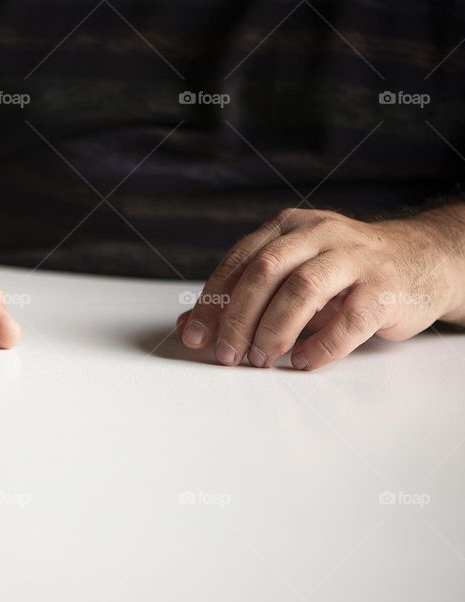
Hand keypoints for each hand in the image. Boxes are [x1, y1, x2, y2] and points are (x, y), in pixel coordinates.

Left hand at [176, 208, 459, 369]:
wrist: (423, 260)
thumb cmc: (345, 273)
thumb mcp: (290, 274)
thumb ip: (241, 298)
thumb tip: (188, 329)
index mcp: (289, 227)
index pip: (240, 261)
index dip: (213, 301)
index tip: (195, 337)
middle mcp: (320, 234)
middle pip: (264, 271)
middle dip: (238, 319)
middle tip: (227, 355)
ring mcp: (356, 258)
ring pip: (302, 289)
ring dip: (274, 331)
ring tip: (262, 360)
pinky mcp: (385, 288)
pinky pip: (348, 320)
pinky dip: (320, 347)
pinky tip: (303, 362)